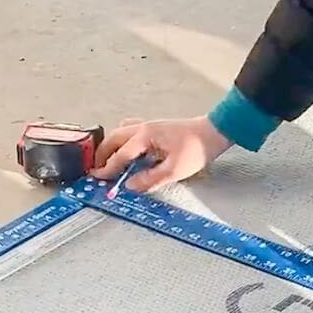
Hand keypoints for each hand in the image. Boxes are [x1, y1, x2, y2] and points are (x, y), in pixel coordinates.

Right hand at [93, 116, 231, 193]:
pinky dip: (124, 142)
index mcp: (145, 136)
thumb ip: (150, 179)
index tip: (97, 179)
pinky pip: (131, 132)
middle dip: (103, 155)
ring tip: (109, 162)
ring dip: (112, 147)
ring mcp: (149, 126)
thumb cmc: (197, 148)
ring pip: (121, 134)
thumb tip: (130, 186)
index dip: (108, 169)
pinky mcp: (156, 128)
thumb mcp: (174, 170)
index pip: (120, 155)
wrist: (214, 132)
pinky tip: (128, 151)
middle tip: (98, 170)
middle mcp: (143, 128)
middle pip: (114, 139)